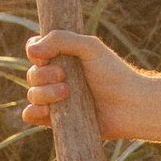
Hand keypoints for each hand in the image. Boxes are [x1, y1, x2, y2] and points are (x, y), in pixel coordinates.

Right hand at [23, 31, 141, 137]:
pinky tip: (47, 110)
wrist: (130, 105)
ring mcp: (56, 99)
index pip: (35, 50)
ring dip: (44, 93)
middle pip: (33, 74)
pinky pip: (31, 115)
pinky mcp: (57, 120)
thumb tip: (32, 49)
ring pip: (32, 94)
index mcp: (63, 57)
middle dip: (43, 74)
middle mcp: (56, 78)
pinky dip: (33, 111)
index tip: (45, 55)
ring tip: (67, 92)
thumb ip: (61, 40)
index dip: (34, 51)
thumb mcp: (90, 47)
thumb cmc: (114, 73)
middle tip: (64, 75)